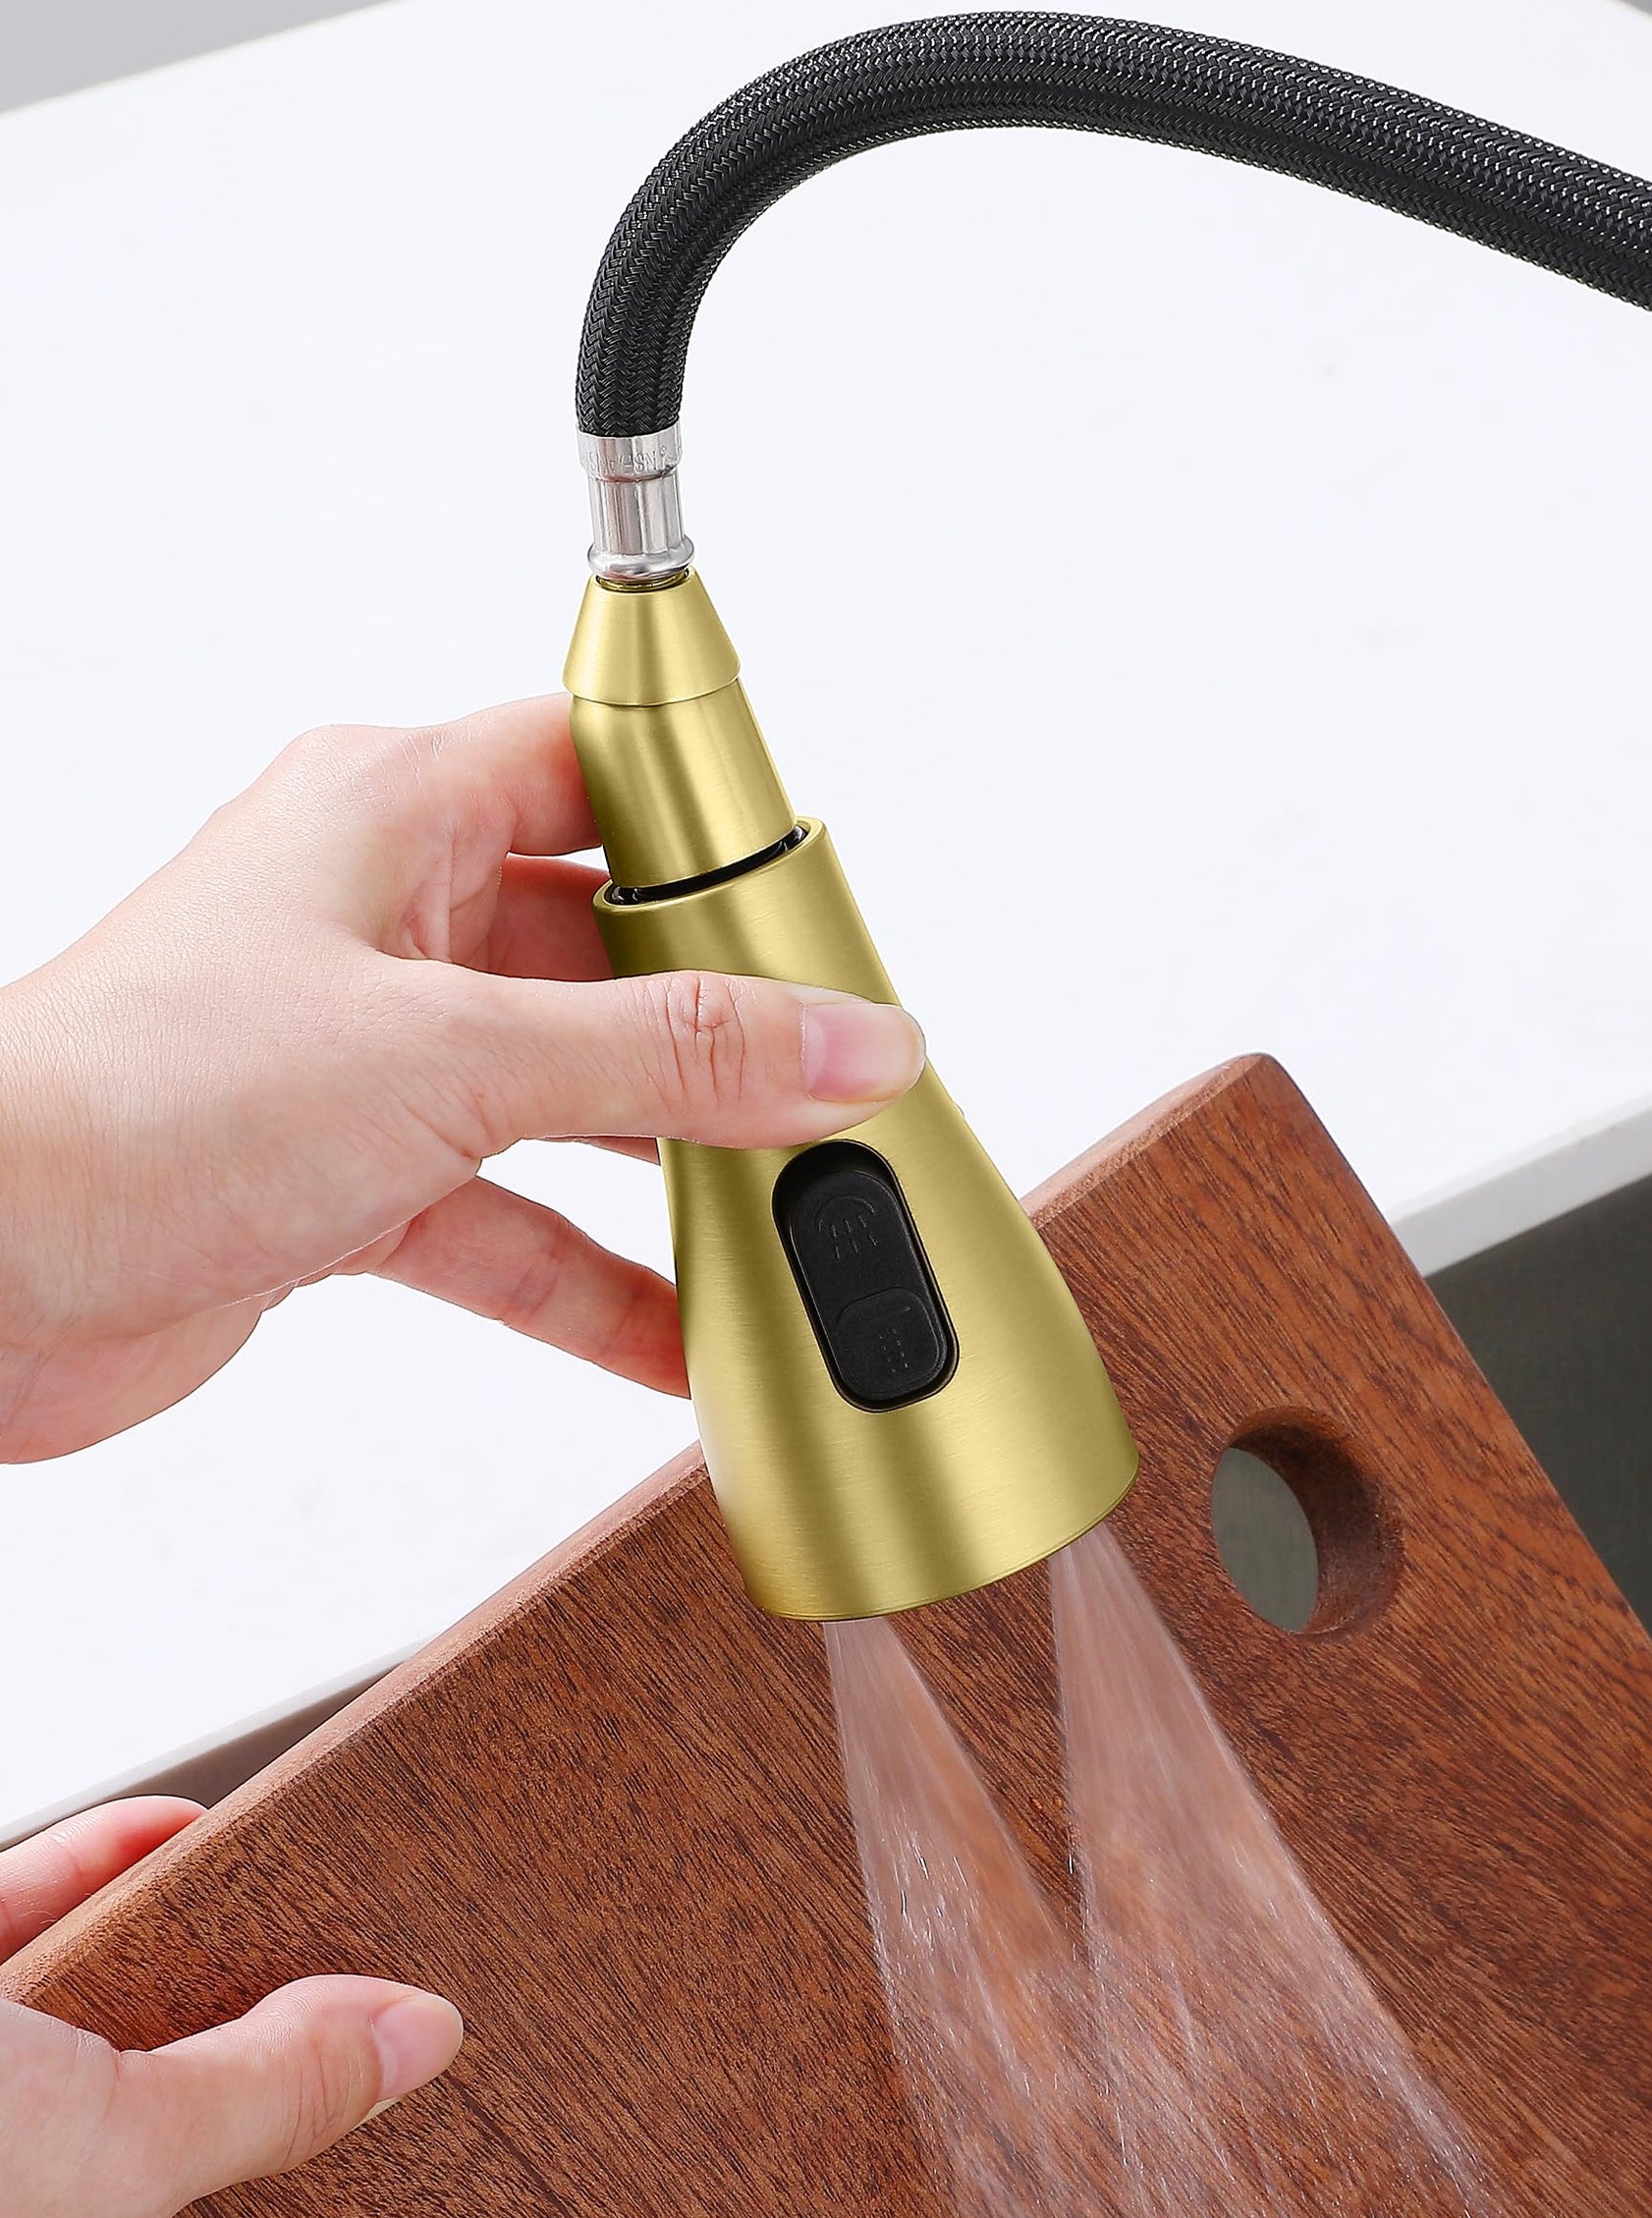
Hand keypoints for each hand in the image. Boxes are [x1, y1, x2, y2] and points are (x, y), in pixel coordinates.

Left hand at [0, 698, 924, 1458]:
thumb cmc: (135, 1100)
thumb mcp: (454, 1057)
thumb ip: (671, 1058)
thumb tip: (849, 1042)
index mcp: (397, 813)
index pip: (609, 776)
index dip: (723, 837)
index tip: (828, 923)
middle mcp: (386, 920)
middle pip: (609, 952)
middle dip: (722, 1033)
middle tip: (834, 1094)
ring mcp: (368, 1055)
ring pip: (567, 1099)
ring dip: (669, 1174)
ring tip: (785, 1226)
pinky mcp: (348, 1178)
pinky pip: (508, 1220)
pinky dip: (592, 1280)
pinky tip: (681, 1339)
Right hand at [0, 1799, 463, 2217]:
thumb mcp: (96, 2153)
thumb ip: (257, 2104)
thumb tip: (414, 2041)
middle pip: (154, 2163)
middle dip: (257, 2084)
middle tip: (391, 2028)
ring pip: (92, 2039)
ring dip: (186, 1967)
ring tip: (313, 1930)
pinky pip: (28, 1934)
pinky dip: (97, 1878)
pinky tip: (175, 1835)